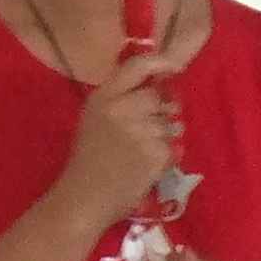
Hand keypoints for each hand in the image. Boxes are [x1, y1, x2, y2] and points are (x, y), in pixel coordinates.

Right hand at [50, 51, 180, 226]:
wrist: (85, 198)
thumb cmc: (88, 160)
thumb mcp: (94, 118)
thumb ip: (120, 99)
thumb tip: (158, 89)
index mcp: (103, 96)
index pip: (137, 66)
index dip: (160, 63)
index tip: (175, 67)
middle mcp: (122, 107)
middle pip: (157, 96)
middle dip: (161, 111)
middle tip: (152, 128)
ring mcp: (140, 130)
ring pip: (170, 123)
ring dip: (166, 136)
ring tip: (147, 151)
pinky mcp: (155, 153)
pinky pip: (173, 147)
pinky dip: (167, 157)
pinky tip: (151, 167)